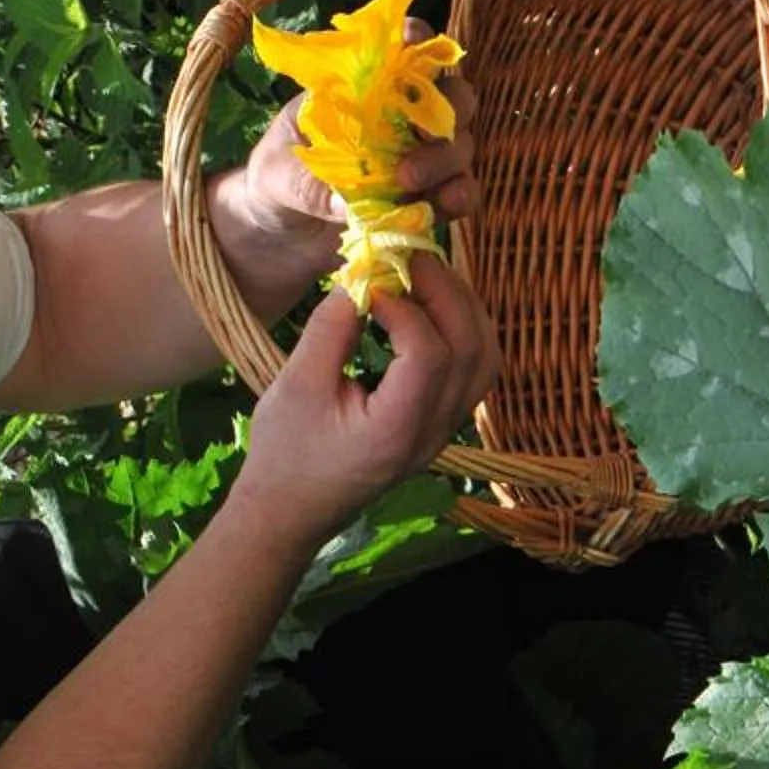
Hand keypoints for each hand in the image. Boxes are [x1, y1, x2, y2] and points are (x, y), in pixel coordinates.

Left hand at [217, 20, 478, 290]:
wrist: (277, 236)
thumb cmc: (274, 184)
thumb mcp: (276, 176)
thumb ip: (306, 183)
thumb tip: (344, 203)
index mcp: (361, 91)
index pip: (401, 53)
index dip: (418, 40)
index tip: (417, 42)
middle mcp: (399, 117)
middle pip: (450, 96)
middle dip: (446, 111)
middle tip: (415, 143)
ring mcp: (419, 157)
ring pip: (459, 143)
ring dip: (447, 160)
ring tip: (409, 185)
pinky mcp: (428, 198)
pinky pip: (460, 190)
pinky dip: (461, 195)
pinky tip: (447, 205)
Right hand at [226, 252, 499, 547]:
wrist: (290, 512)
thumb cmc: (285, 453)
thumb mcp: (295, 385)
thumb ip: (332, 328)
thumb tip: (362, 274)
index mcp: (397, 430)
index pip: (428, 354)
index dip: (406, 305)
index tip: (370, 282)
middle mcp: (433, 433)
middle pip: (472, 351)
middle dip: (447, 292)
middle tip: (410, 256)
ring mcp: (444, 432)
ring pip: (484, 360)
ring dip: (464, 309)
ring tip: (425, 275)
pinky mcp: (441, 425)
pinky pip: (474, 371)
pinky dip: (463, 331)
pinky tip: (431, 307)